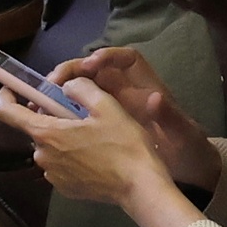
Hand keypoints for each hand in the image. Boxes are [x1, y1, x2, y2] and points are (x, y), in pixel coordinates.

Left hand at [0, 75, 197, 226]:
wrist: (140, 187)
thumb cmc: (124, 145)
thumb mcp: (106, 106)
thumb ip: (80, 88)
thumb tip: (66, 86)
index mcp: (46, 133)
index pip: (7, 112)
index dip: (4, 96)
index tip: (11, 88)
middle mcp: (42, 155)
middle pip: (37, 128)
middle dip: (52, 117)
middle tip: (79, 112)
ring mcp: (52, 175)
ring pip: (51, 147)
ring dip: (64, 137)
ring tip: (94, 136)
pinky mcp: (65, 188)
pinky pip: (61, 164)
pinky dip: (72, 156)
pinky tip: (96, 156)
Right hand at [51, 45, 218, 192]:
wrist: (185, 171)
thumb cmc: (186, 149)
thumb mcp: (182, 134)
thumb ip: (170, 116)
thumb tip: (154, 98)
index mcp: (146, 88)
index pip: (126, 59)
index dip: (107, 56)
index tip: (89, 64)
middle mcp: (126, 92)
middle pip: (94, 70)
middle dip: (71, 71)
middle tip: (51, 83)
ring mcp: (112, 108)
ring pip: (81, 89)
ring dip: (60, 91)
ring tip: (40, 103)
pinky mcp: (101, 124)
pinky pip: (77, 111)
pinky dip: (60, 112)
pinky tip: (48, 123)